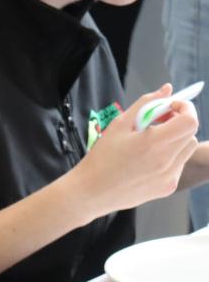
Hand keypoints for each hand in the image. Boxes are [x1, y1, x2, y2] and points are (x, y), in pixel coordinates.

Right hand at [72, 84, 199, 218]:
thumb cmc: (101, 159)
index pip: (189, 120)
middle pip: (190, 133)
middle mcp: (165, 161)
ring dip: (176, 140)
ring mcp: (168, 176)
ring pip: (187, 149)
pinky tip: (149, 160)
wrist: (90, 192)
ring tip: (153, 143)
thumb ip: (145, 104)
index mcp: (153, 143)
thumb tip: (166, 89)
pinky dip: (170, 157)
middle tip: (158, 122)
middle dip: (179, 122)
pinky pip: (179, 165)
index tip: (171, 108)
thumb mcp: (118, 125)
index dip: (184, 109)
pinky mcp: (167, 187)